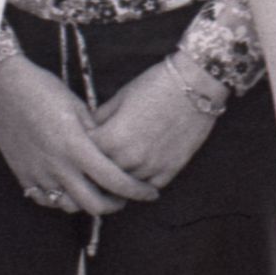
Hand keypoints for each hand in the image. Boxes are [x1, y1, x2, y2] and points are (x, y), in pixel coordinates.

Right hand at [0, 55, 157, 216]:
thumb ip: (97, 134)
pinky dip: (61, 199)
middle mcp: (57, 165)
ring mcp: (37, 173)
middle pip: (94, 205)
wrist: (2, 85)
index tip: (149, 192)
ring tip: (96, 190)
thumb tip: (115, 153)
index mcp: (75, 146)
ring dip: (87, 202)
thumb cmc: (43, 88)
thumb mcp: (78, 106)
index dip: (136, 191)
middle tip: (123, 197)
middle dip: (114, 205)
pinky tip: (69, 187)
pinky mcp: (22, 174)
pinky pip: (46, 200)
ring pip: (69, 206)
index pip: (114, 181)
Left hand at [89, 58, 216, 189]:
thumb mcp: (120, 97)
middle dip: (96, 169)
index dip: (81, 150)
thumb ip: (101, 118)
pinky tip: (137, 175)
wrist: (195, 86)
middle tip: (93, 164)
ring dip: (118, 180)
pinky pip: (148, 188)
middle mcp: (130, 158)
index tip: (80, 148)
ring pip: (125, 187)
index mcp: (112, 138)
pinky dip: (141, 184)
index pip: (85, 155)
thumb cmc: (154, 86)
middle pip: (102, 176)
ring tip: (113, 172)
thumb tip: (88, 130)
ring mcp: (151, 167)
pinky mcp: (170, 171)